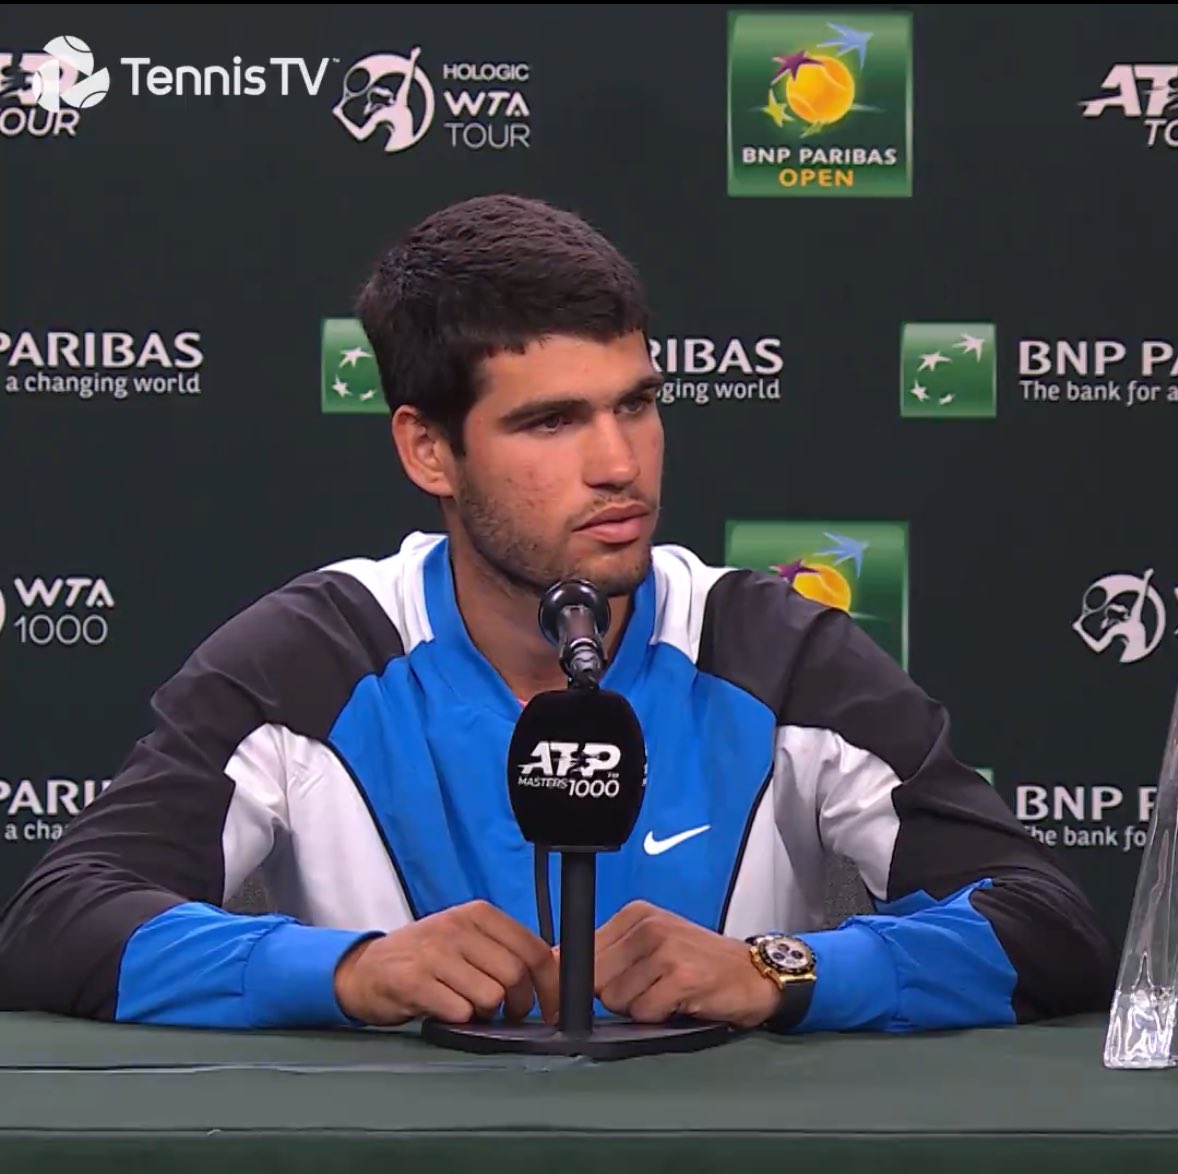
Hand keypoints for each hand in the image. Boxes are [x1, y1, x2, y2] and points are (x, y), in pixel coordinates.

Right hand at [333, 899, 558, 1026]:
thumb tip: (553, 978)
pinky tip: (446, 1012)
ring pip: (491, 996)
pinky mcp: (414, 981)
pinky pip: (459, 1012)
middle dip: (519, 1004)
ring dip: (486, 1014)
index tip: (554, 1006)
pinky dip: (460, 1021)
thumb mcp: (466, 938)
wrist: (365, 969)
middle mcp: (458, 927)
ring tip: (468, 1007)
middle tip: (507, 1014)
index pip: (533, 948)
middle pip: (515, 974)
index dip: (551, 984)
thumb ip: (503, 950)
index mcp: (478, 913)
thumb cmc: (424, 956)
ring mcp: (435, 952)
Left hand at [593, 900, 781, 1029]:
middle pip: (595, 980)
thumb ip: (606, 954)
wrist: (752, 975)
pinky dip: (659, 1018)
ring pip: (617, 1000)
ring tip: (667, 994)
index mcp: (635, 914)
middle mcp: (648, 925)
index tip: (606, 986)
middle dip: (616, 996)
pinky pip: (644, 1013)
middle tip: (650, 989)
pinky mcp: (682, 977)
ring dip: (640, 1008)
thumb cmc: (697, 963)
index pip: (581, 951)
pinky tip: (679, 1003)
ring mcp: (665, 949)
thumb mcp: (650, 945)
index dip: (585, 980)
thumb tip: (556, 967)